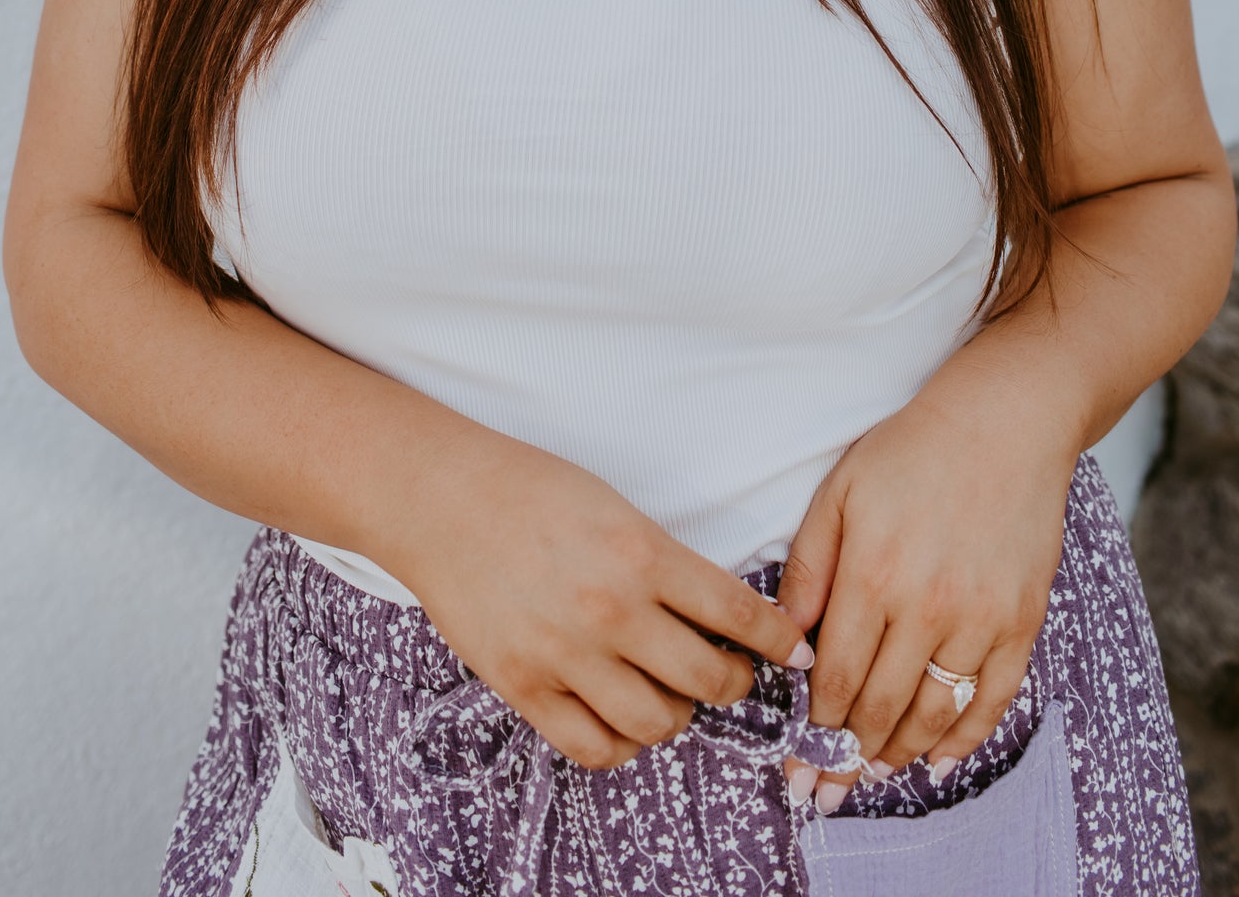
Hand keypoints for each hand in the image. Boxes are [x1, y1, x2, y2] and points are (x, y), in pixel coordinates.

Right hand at [406, 427, 815, 771]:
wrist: (443, 500)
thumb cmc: (531, 491)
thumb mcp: (614, 508)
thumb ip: (663, 562)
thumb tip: (716, 615)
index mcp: (642, 552)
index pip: (738, 612)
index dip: (778, 641)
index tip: (795, 653)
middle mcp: (612, 609)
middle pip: (707, 678)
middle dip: (731, 683)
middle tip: (729, 674)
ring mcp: (567, 653)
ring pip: (657, 722)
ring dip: (677, 716)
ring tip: (671, 696)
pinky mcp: (525, 686)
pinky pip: (594, 746)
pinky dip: (622, 745)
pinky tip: (624, 720)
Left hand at [775, 390, 1074, 812]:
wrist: (1003, 422)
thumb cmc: (911, 451)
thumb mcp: (839, 493)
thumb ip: (809, 567)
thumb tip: (786, 638)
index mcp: (872, 572)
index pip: (837, 677)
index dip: (814, 728)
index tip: (797, 760)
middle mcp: (927, 604)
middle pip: (881, 706)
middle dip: (846, 757)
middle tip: (824, 789)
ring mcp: (981, 616)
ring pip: (933, 712)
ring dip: (898, 753)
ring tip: (871, 774)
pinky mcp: (1022, 619)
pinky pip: (993, 699)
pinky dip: (965, 739)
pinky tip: (939, 761)